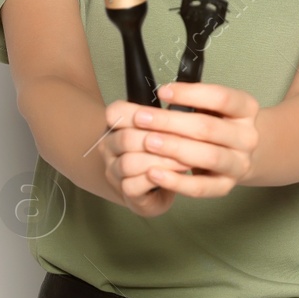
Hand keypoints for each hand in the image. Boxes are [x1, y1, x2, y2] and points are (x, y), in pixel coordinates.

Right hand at [100, 99, 193, 217]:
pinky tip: (174, 176)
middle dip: (158, 139)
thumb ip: (165, 117)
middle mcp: (109, 148)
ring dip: (160, 161)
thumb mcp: (160, 129)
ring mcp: (114, 172)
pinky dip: (155, 180)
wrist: (150, 188)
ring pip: (129, 163)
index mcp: (116, 126)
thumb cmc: (159, 153)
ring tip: (185, 160)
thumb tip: (189, 104)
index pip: (116, 112)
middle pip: (126, 138)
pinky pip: (133, 186)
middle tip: (186, 140)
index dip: (140, 113)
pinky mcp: (126, 194)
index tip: (168, 115)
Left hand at [128, 82, 259, 198]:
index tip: (162, 92)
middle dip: (171, 122)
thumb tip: (163, 94)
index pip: (221, 98)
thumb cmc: (217, 125)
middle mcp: (247, 137)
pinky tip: (154, 173)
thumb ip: (192, 101)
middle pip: (208, 128)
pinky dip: (176, 181)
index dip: (190, 94)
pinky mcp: (225, 186)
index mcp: (246, 110)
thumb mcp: (212, 107)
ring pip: (208, 156)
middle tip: (142, 118)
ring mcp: (239, 164)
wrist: (237, 156)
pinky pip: (200, 187)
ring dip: (174, 148)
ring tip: (148, 142)